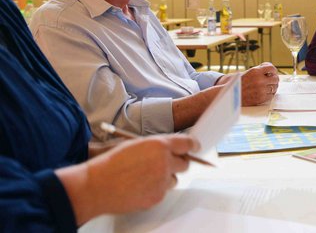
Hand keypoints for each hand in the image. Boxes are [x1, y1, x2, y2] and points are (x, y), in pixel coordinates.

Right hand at [58, 134, 198, 223]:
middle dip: (178, 162)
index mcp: (159, 145)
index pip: (187, 143)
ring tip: (144, 176)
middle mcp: (164, 162)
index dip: (193, 145)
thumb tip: (170, 149)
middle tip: (165, 164)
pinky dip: (156, 189)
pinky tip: (139, 186)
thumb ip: (156, 146)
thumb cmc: (110, 164)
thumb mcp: (135, 145)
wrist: (96, 186)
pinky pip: (163, 191)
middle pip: (185, 163)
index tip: (195, 147)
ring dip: (166, 177)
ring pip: (175, 179)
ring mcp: (162, 180)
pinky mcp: (157, 196)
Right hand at [240, 62, 278, 105]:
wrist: (229, 95)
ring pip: (274, 88)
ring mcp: (261, 90)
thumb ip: (258, 70)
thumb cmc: (237, 83)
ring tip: (269, 86)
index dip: (273, 70)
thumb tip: (269, 69)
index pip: (271, 68)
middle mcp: (259, 80)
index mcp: (255, 71)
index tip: (273, 72)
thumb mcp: (247, 72)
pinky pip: (271, 96)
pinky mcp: (260, 99)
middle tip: (272, 80)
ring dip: (273, 87)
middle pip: (275, 79)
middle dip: (274, 79)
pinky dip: (269, 94)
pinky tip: (266, 92)